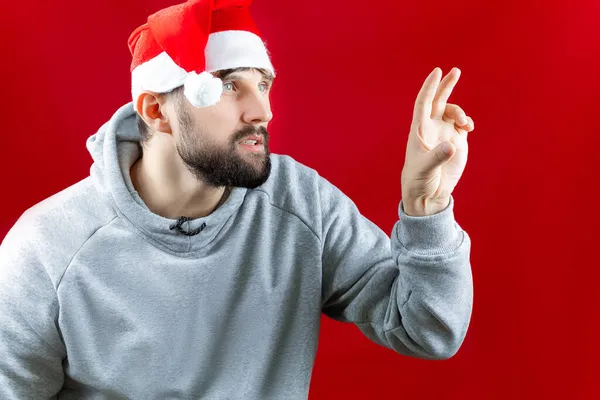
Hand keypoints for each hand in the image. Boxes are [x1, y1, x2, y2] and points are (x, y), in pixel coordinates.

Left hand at [401, 67, 474, 215]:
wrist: (429, 194)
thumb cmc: (419, 181)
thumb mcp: (426, 169)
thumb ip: (438, 156)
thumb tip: (452, 144)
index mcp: (419, 130)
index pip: (423, 103)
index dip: (429, 87)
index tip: (436, 72)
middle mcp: (432, 128)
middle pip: (438, 101)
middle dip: (446, 85)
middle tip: (455, 70)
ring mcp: (444, 134)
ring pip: (452, 112)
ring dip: (460, 112)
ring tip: (465, 124)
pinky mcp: (456, 142)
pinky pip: (462, 124)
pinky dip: (467, 121)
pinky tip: (468, 127)